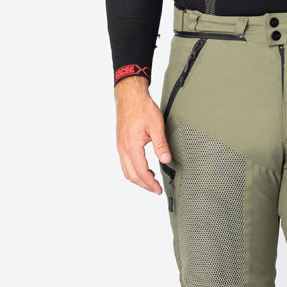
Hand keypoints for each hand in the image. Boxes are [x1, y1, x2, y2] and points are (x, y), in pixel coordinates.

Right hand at [114, 75, 170, 193]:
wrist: (130, 97)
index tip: (158, 189)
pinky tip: (143, 170)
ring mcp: (120, 146)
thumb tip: (166, 160)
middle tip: (156, 189)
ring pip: (126, 171)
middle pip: (132, 175)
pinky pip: (124, 163)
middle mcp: (123, 148)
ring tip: (151, 181)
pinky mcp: (121, 144)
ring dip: (138, 179)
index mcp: (131, 146)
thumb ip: (161, 145)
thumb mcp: (156, 126)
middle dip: (144, 185)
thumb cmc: (142, 108)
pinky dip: (133, 171)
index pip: (141, 172)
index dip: (150, 183)